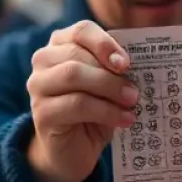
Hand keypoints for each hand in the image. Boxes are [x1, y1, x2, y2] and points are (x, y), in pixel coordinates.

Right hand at [26, 21, 136, 181]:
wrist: (72, 150)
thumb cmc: (94, 110)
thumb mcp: (108, 85)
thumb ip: (117, 70)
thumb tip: (143, 63)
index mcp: (62, 44)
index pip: (81, 30)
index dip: (105, 43)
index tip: (126, 63)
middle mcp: (44, 60)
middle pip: (77, 55)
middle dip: (111, 73)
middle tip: (135, 90)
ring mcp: (38, 85)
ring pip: (73, 76)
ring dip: (109, 89)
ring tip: (132, 103)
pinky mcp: (42, 113)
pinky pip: (75, 104)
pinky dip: (105, 111)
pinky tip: (124, 120)